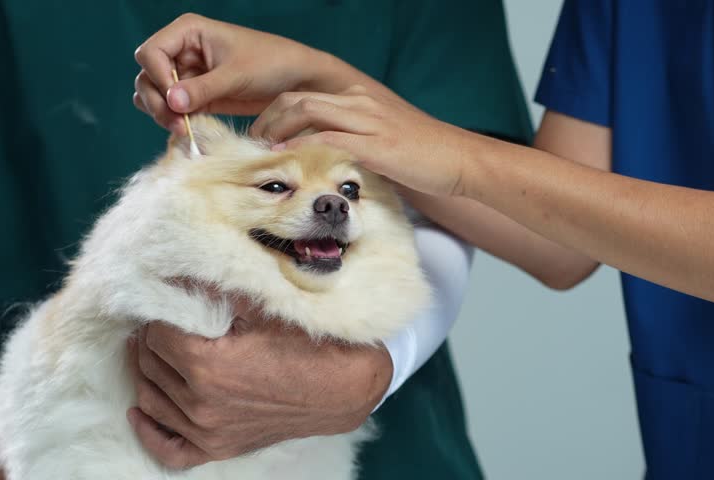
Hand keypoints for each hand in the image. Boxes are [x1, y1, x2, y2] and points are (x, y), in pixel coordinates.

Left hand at [126, 294, 392, 469]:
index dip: (159, 314)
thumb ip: (220, 291)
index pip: (157, 334)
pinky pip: (168, 449)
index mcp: (207, 365)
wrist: (343, 387)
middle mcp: (201, 403)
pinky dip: (149, 431)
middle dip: (152, 340)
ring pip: (152, 400)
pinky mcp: (219, 447)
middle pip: (151, 364)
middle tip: (161, 321)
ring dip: (148, 373)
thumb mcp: (263, 309)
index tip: (166, 302)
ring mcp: (208, 431)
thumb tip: (183, 269)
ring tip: (153, 352)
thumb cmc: (309, 344)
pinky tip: (141, 411)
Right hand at [133, 13, 331, 133]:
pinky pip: (173, 109)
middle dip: (157, 101)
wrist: (295, 81)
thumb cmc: (271, 64)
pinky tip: (189, 133)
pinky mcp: (197, 96)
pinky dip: (175, 121)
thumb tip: (172, 102)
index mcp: (188, 32)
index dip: (157, 77)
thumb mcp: (237, 75)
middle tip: (177, 125)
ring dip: (162, 114)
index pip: (151, 53)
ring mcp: (188, 74)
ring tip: (184, 131)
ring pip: (155, 95)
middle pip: (147, 76)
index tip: (175, 99)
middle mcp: (182, 51)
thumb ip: (203, 88)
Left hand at [255, 88, 488, 196]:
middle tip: (254, 142)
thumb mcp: (385, 140)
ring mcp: (367, 120)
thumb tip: (331, 159)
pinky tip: (286, 156)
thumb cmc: (425, 154)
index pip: (306, 95)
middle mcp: (360, 102)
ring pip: (308, 110)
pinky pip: (327, 137)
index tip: (264, 134)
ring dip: (278, 128)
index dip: (277, 112)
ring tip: (262, 149)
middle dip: (268, 118)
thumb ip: (356, 141)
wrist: (459, 158)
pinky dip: (301, 145)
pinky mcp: (375, 143)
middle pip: (298, 97)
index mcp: (360, 98)